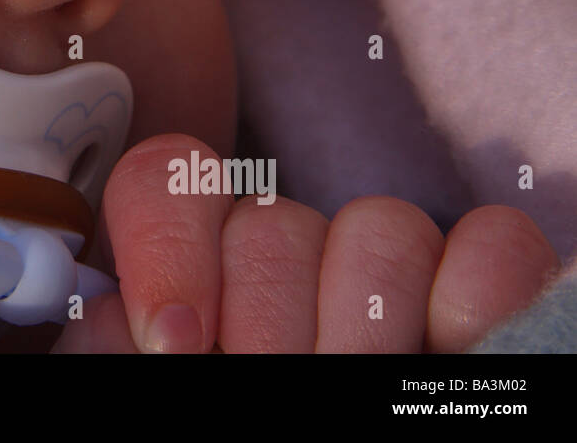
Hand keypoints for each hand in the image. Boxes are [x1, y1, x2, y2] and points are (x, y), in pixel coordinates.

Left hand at [53, 134, 558, 351]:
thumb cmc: (230, 429)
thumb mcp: (157, 386)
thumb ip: (114, 347)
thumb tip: (109, 318)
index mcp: (194, 268)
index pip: (167, 181)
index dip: (168, 248)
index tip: (176, 341)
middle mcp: (284, 251)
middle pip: (272, 223)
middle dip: (267, 321)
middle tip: (270, 384)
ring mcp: (385, 261)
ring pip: (380, 225)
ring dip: (362, 323)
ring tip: (351, 384)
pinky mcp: (475, 282)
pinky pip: (489, 247)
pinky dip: (470, 298)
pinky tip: (441, 349)